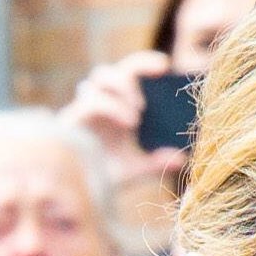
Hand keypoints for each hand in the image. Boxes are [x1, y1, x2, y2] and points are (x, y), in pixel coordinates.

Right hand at [62, 49, 187, 189]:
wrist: (75, 192)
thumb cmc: (101, 174)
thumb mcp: (134, 169)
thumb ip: (155, 162)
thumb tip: (182, 159)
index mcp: (113, 107)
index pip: (126, 73)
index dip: (143, 63)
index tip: (164, 65)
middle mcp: (98, 103)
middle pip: (107, 71)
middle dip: (128, 79)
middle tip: (142, 106)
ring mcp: (84, 109)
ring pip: (99, 79)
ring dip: (121, 91)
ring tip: (136, 118)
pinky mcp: (73, 118)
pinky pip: (93, 101)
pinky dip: (114, 107)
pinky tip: (129, 123)